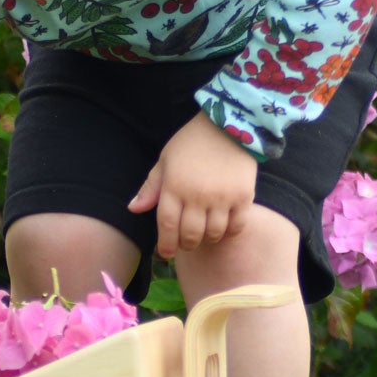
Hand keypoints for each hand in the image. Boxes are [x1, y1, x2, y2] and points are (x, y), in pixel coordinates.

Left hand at [128, 110, 257, 259]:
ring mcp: (222, 198)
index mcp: (174, 187)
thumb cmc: (191, 142)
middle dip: (186, 244)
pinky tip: (224, 227)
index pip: (167, 226)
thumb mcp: (165, 160)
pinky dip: (229, 232)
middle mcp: (197, 196)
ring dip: (207, 238)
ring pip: (214, 234)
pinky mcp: (243, 197)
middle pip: (191, 235)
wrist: (228, 124)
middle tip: (186, 242)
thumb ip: (151, 187)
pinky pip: (236, 226)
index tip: (166, 253)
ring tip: (205, 233)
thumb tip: (134, 209)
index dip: (166, 244)